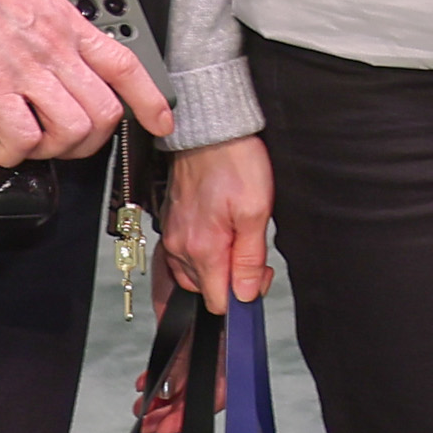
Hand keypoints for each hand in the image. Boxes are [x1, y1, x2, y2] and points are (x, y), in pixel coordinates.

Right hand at [0, 0, 171, 164]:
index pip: (126, 67)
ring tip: (31, 145)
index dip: (150, 100)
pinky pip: (21, 136)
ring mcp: (28, 71)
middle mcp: (57, 51)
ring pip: (72, 131)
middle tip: (68, 143)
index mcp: (68, 24)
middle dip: (92, 140)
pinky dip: (13, 152)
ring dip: (54, 149)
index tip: (161, 122)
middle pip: (104, 112)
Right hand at [161, 135, 273, 306]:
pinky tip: (223, 234)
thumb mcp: (256, 212)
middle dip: (232, 280)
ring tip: (240, 239)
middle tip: (255, 254)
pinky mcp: (174, 224)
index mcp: (202, 249)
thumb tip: (245, 293)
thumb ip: (249, 258)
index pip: (217, 300)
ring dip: (220, 265)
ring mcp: (174, 235)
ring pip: (196, 273)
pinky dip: (206, 252)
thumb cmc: (234, 163)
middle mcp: (181, 247)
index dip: (243, 295)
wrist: (208, 131)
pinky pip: (187, 254)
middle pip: (206, 289)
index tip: (258, 275)